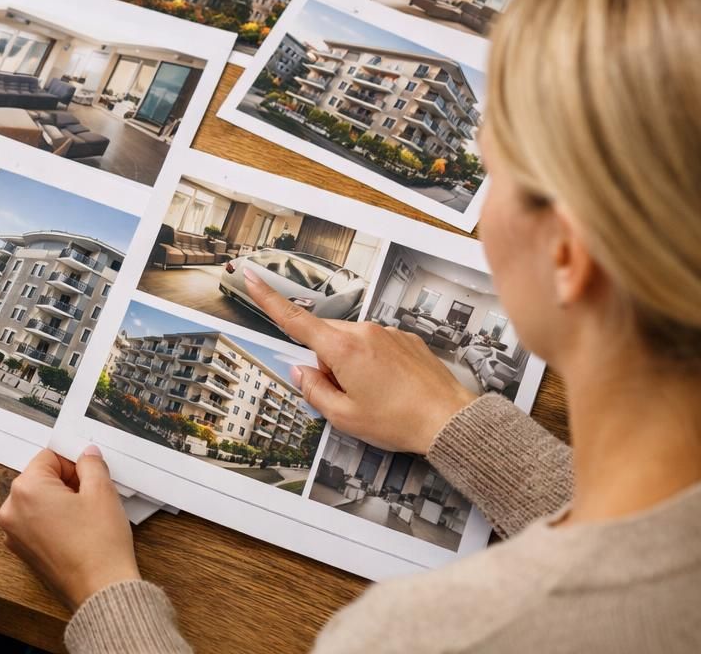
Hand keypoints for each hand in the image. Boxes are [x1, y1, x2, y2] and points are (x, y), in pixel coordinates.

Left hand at [0, 446, 139, 610]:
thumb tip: (86, 456)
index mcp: (25, 490)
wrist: (101, 592)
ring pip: (39, 502)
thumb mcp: (102, 492)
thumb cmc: (99, 547)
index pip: (49, 457)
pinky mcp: (24, 552)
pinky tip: (77, 533)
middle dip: (66, 483)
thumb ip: (91, 464)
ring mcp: (14, 534)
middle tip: (91, 497)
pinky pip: (37, 524)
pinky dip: (54, 522)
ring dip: (60, 503)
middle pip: (41, 479)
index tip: (89, 475)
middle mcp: (12, 511)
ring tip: (85, 518)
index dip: (74, 464)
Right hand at [243, 268, 475, 452]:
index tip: (251, 278)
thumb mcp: (344, 416)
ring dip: (351, 364)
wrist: (449, 420)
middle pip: (325, 338)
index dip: (268, 299)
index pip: (294, 320)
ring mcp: (387, 333)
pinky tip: (391, 387)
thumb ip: (314, 390)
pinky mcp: (406, 339)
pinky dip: (374, 363)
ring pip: (351, 343)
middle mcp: (364, 332)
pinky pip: (376, 345)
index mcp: (342, 349)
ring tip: (375, 395)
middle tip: (346, 394)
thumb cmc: (399, 421)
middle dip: (326, 362)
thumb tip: (303, 373)